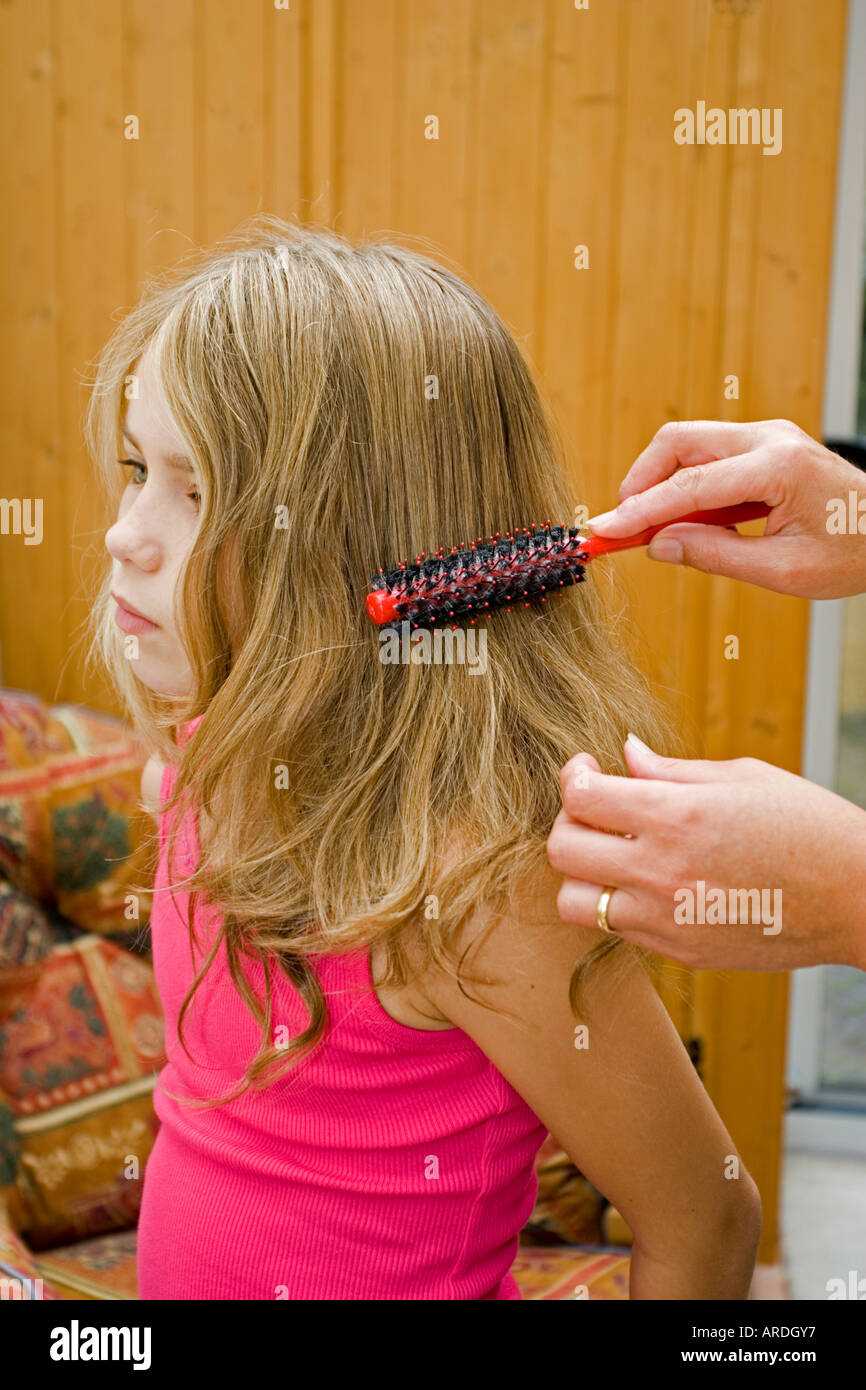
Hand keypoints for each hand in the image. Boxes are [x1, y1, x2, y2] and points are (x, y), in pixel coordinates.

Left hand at [546, 737, 865, 971]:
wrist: (857, 898)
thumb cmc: (808, 825)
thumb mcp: (742, 778)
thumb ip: (670, 771)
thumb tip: (625, 753)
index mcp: (677, 816)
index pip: (581, 796)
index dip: (572, 775)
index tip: (585, 769)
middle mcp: (662, 870)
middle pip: (562, 850)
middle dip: (567, 822)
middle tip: (592, 810)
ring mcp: (667, 919)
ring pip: (575, 902)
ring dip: (582, 873)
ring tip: (611, 853)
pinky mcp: (680, 950)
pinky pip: (618, 928)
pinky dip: (618, 902)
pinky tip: (649, 880)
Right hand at [585, 419, 865, 598]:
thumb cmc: (852, 552)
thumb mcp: (783, 570)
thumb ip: (716, 555)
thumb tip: (660, 545)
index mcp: (778, 467)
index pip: (689, 486)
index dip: (639, 511)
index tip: (603, 531)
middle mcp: (770, 439)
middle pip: (678, 443)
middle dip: (640, 484)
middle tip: (622, 528)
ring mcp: (768, 437)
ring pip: (689, 446)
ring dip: (662, 486)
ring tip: (652, 532)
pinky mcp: (765, 447)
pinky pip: (709, 458)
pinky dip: (685, 486)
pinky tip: (684, 523)